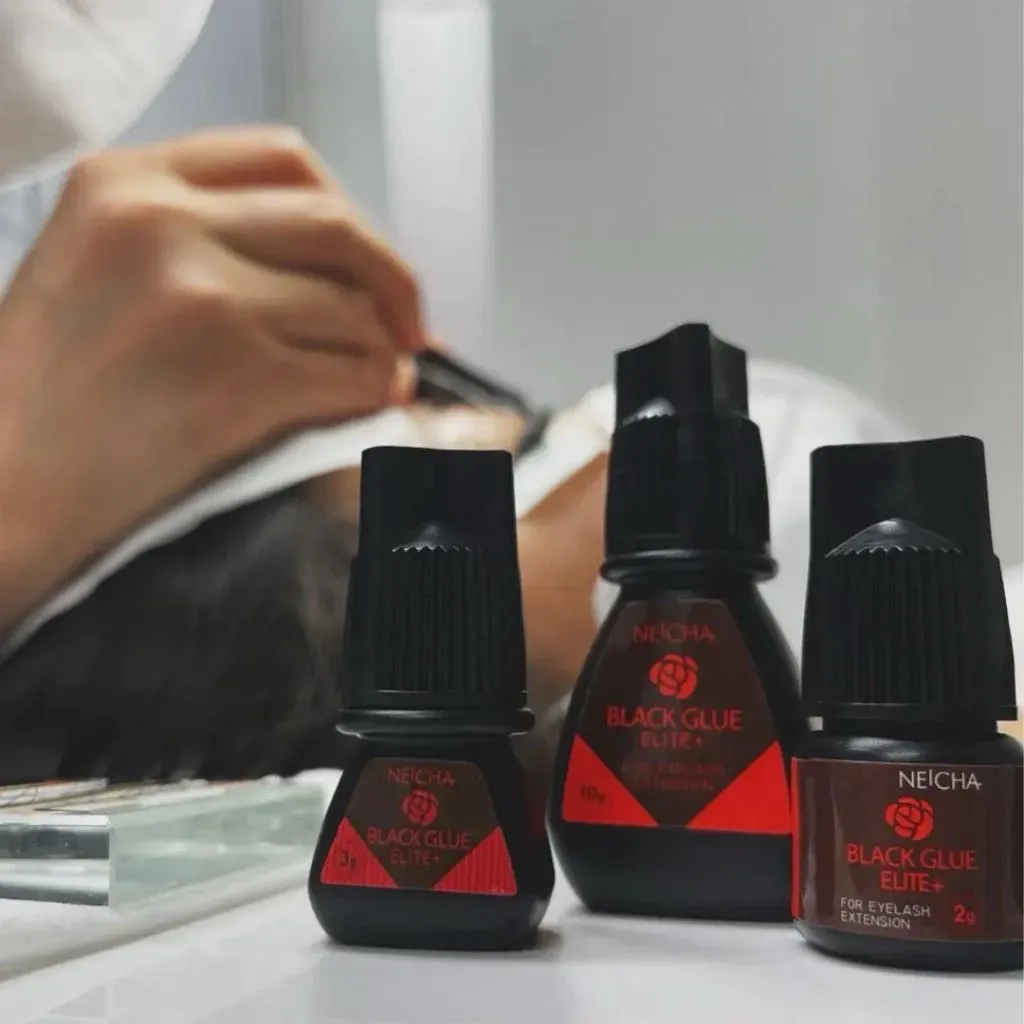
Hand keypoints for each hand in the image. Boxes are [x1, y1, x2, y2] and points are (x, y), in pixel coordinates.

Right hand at [0, 126, 424, 626]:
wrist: (6, 489)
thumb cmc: (48, 392)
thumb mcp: (98, 263)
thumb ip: (199, 237)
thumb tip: (332, 268)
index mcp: (129, 181)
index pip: (284, 160)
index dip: (348, 214)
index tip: (365, 264)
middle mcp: (163, 222)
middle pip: (336, 226)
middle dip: (392, 282)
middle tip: (408, 328)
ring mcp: (201, 298)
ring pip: (352, 308)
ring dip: (382, 351)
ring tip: (375, 377)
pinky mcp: (235, 378)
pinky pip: (353, 374)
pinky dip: (377, 393)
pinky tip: (365, 406)